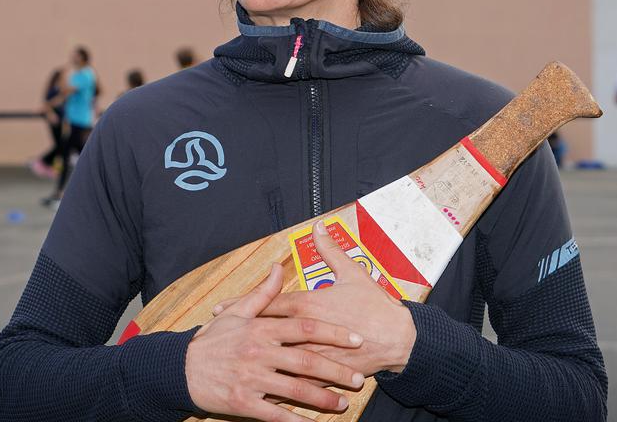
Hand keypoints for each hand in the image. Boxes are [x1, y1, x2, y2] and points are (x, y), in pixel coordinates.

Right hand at [185, 262, 366, 420]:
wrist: (182, 368)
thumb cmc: (214, 340)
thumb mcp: (237, 312)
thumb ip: (264, 292)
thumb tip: (279, 266)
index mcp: (261, 328)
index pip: (305, 327)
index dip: (333, 332)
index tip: (356, 338)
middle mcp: (259, 352)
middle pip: (306, 360)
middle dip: (336, 370)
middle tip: (358, 377)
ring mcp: (251, 379)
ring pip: (295, 389)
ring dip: (322, 398)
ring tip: (343, 402)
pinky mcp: (243, 402)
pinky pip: (275, 414)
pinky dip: (296, 421)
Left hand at [214, 220, 416, 375]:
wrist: (399, 339)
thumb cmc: (375, 306)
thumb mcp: (353, 273)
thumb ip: (330, 250)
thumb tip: (318, 227)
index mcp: (310, 305)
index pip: (269, 304)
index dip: (244, 304)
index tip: (221, 308)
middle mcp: (306, 331)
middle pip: (266, 332)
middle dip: (240, 333)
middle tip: (216, 335)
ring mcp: (314, 354)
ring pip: (277, 359)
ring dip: (253, 359)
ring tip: (230, 362)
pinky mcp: (325, 373)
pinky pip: (297, 381)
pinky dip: (278, 383)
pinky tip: (260, 388)